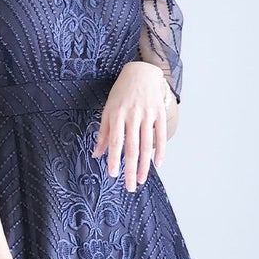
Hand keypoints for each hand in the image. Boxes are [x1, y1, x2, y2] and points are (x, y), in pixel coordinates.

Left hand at [92, 60, 171, 191]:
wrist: (142, 72)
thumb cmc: (122, 92)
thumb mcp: (108, 109)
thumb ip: (103, 132)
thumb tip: (96, 154)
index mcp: (117, 115)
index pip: (115, 141)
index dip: (114, 158)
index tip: (113, 173)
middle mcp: (132, 116)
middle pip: (132, 147)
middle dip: (131, 169)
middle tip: (130, 186)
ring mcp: (147, 115)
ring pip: (146, 144)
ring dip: (144, 165)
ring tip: (141, 180)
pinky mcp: (160, 113)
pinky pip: (161, 135)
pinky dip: (160, 150)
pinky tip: (157, 164)